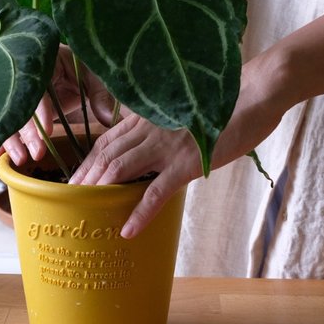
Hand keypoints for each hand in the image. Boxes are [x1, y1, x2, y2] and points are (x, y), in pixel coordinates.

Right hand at [0, 46, 115, 165]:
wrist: (65, 67)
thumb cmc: (79, 68)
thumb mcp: (93, 76)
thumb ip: (100, 94)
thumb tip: (108, 118)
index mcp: (41, 63)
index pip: (38, 88)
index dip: (41, 110)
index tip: (47, 131)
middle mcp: (21, 77)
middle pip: (19, 105)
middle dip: (27, 132)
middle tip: (37, 153)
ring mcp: (13, 93)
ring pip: (8, 117)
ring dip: (12, 140)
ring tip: (21, 159)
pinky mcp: (12, 109)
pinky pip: (4, 125)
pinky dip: (0, 142)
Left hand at [70, 53, 289, 237]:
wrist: (255, 93)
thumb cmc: (223, 104)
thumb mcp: (182, 113)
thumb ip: (161, 127)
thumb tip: (151, 146)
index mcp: (146, 118)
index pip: (106, 140)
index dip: (87, 160)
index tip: (73, 177)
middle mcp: (149, 130)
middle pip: (105, 155)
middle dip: (84, 178)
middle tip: (68, 199)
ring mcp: (165, 147)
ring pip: (121, 170)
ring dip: (100, 191)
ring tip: (85, 212)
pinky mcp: (186, 163)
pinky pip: (156, 192)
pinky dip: (140, 213)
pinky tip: (128, 230)